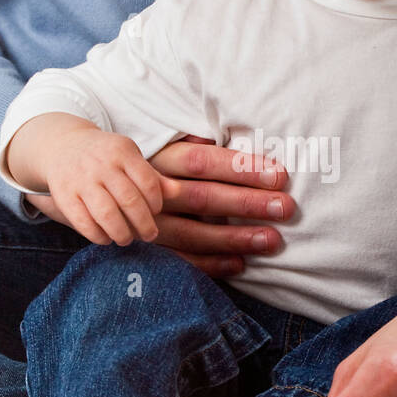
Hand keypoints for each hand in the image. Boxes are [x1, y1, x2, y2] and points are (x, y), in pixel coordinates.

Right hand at [38, 119, 178, 245]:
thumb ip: (153, 176)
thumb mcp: (130, 157)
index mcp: (122, 152)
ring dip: (121, 233)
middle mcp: (101, 164)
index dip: (156, 203)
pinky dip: (97, 236)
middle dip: (144, 224)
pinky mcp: (63, 195)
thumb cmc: (106, 156)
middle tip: (149, 235)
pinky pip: (83, 222)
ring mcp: (81, 180)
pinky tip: (105, 239)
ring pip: (107, 214)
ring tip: (127, 239)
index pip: (148, 182)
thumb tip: (178, 192)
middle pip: (129, 201)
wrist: (62, 145)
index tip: (156, 213)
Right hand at [144, 135, 295, 277]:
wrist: (111, 189)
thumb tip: (240, 132)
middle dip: (247, 203)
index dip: (241, 168)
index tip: (279, 175)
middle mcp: (153, 192)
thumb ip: (200, 141)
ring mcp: (150, 223)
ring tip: (272, 239)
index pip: (203, 161)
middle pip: (203, 197)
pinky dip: (211, 264)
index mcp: (162, 159)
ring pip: (193, 233)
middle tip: (285, 207)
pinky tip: (240, 264)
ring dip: (235, 237)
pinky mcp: (149, 250)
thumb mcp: (172, 144)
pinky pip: (181, 261)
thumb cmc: (160, 164)